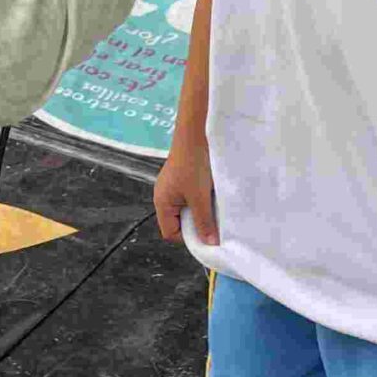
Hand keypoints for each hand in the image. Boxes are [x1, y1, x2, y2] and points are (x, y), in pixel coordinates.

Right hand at [156, 124, 217, 244]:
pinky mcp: (183, 178)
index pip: (171, 233)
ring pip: (188, 209)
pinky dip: (202, 198)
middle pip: (180, 222)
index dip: (188, 237)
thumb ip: (204, 221)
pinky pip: (192, 197)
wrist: (196, 132)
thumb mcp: (199, 197)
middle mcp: (164, 196)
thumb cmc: (193, 163)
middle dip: (197, 223)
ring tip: (213, 205)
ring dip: (202, 210)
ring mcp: (174, 186)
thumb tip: (209, 243)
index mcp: (162, 203)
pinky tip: (212, 193)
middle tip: (213, 220)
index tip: (206, 234)